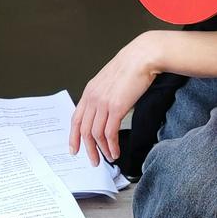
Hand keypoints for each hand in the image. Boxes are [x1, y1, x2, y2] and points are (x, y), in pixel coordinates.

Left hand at [70, 34, 158, 165]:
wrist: (142, 57)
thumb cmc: (131, 66)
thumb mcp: (110, 80)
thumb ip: (104, 95)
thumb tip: (107, 112)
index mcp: (90, 91)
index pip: (76, 119)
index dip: (74, 136)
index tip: (74, 149)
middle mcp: (93, 98)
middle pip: (84, 130)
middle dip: (88, 149)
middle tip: (93, 160)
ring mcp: (103, 103)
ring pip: (96, 134)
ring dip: (102, 149)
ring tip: (109, 158)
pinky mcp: (116, 107)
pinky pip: (109, 132)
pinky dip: (111, 145)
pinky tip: (115, 151)